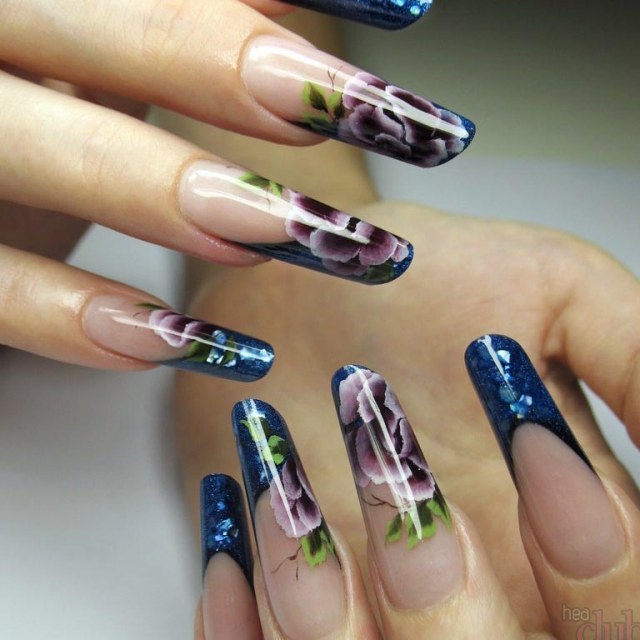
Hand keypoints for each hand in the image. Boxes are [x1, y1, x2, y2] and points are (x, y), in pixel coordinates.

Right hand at [0, 3, 473, 378]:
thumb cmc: (48, 97)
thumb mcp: (111, 45)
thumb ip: (199, 15)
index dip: (246, 19)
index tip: (395, 37)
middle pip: (81, 22)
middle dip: (220, 67)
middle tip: (366, 118)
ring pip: (32, 150)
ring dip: (165, 194)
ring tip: (297, 235)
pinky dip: (75, 319)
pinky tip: (174, 343)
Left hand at [177, 203, 639, 637]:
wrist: (304, 290)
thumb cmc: (423, 281)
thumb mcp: (553, 286)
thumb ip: (631, 350)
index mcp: (558, 535)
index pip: (619, 606)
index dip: (597, 552)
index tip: (525, 436)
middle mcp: (474, 587)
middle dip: (437, 586)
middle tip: (384, 453)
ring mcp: (373, 605)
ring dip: (322, 603)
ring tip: (285, 480)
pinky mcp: (286, 598)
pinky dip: (241, 623)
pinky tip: (231, 539)